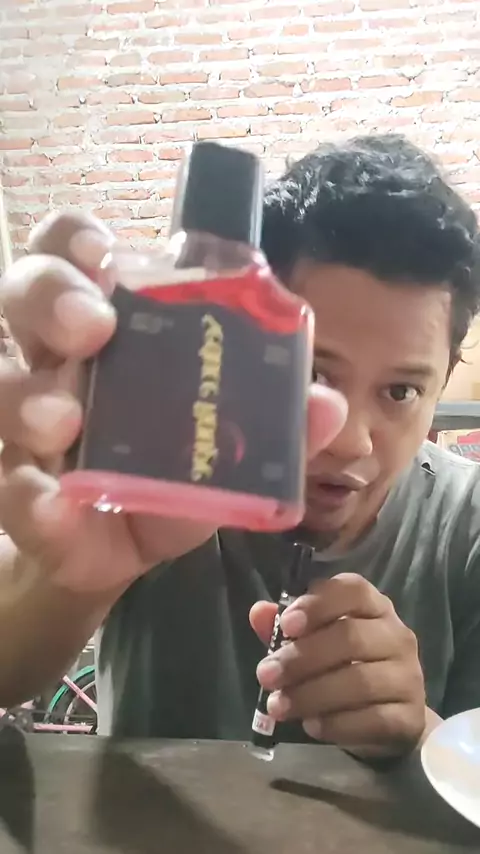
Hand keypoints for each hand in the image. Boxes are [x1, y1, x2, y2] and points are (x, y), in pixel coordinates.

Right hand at [0, 210, 347, 593]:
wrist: (122, 544)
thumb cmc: (173, 469)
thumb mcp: (227, 441)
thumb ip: (273, 420)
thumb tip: (329, 404)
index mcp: (111, 325)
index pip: (75, 252)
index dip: (78, 241)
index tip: (105, 255)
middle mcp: (57, 357)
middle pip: (24, 293)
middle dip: (50, 297)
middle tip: (92, 328)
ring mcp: (28, 420)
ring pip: (2, 383)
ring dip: (28, 398)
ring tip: (64, 423)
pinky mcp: (20, 488)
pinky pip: (9, 484)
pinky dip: (30, 496)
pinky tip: (53, 507)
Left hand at [251, 573, 426, 758]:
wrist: (390, 720)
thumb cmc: (346, 668)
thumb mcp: (314, 643)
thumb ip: (287, 628)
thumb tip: (259, 612)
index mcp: (374, 607)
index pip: (353, 590)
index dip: (318, 604)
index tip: (286, 625)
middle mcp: (397, 636)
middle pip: (351, 637)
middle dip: (302, 657)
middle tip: (266, 675)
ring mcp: (409, 677)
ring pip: (360, 681)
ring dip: (311, 695)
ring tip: (278, 706)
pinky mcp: (411, 717)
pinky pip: (373, 719)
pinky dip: (336, 724)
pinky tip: (311, 726)